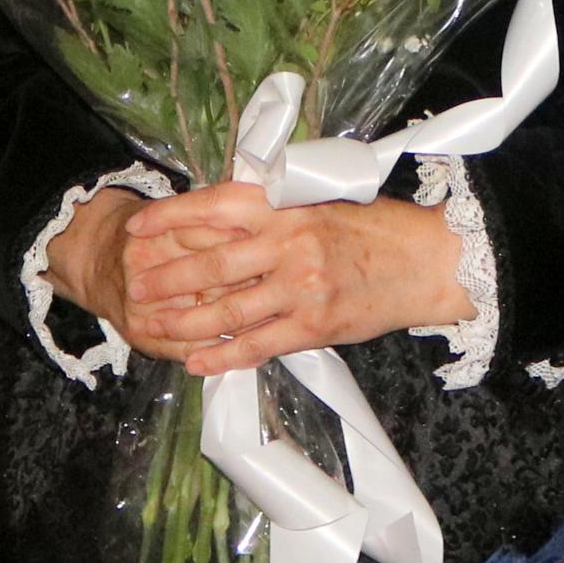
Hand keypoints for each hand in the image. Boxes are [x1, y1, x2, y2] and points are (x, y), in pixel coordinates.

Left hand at [50, 182, 469, 370]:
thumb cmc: (376, 228)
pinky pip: (258, 344)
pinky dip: (224, 355)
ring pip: (227, 309)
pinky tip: (198, 362)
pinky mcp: (314, 325)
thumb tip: (222, 210)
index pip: (214, 206)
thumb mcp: (322, 200)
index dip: (171, 217)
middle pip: (211, 263)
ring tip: (155, 327)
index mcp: (288, 206)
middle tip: (135, 286)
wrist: (428, 261)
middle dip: (166, 277)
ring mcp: (301, 287)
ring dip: (186, 322)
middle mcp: (289, 242)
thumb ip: (275, 206)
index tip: (138, 228)